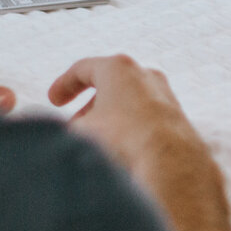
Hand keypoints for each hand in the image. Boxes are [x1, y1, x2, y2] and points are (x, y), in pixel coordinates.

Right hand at [47, 54, 206, 174]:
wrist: (169, 162)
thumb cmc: (122, 139)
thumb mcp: (79, 132)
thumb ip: (63, 129)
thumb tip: (58, 135)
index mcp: (118, 68)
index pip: (83, 69)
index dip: (64, 85)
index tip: (54, 100)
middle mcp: (145, 75)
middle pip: (109, 85)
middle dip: (88, 106)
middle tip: (75, 124)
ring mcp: (164, 95)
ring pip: (129, 103)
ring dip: (109, 118)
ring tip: (97, 141)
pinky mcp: (176, 117)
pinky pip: (146, 118)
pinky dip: (129, 128)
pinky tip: (122, 150)